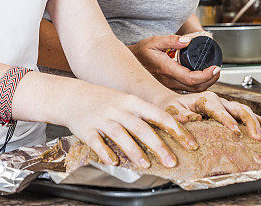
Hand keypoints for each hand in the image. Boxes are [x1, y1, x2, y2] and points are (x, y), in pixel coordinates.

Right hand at [65, 86, 198, 169]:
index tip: (190, 144)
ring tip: (145, 164)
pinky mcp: (86, 129)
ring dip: (133, 150)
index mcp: (131, 101)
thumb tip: (172, 131)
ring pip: (120, 134)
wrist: (71, 96)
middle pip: (140, 127)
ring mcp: (101, 119)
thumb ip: (145, 115)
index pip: (158, 115)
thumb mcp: (126, 101)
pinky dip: (105, 153)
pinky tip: (113, 161)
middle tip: (171, 161)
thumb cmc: (103, 100)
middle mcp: (117, 109)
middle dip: (158, 145)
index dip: (176, 130)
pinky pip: (97, 142)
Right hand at [128, 33, 219, 91]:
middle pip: (196, 87)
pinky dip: (198, 86)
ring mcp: (169, 86)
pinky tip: (202, 78)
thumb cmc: (142, 51)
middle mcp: (168, 81)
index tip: (215, 68)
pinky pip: (188, 90)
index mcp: (166, 69)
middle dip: (211, 80)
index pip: (191, 78)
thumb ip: (172, 40)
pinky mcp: (169, 87)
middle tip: (217, 70)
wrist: (131, 62)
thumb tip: (188, 41)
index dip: (206, 75)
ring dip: (206, 84)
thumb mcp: (155, 41)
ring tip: (212, 73)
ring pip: (193, 91)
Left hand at [159, 90, 260, 139]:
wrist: (172, 104)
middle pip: (239, 109)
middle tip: (257, 137)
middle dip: (250, 122)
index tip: (235, 131)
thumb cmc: (172, 108)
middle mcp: (219, 101)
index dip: (228, 120)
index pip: (219, 110)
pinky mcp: (231, 113)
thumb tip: (192, 120)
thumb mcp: (172, 110)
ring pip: (248, 112)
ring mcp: (226, 106)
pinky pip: (249, 117)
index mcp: (205, 99)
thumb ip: (180, 115)